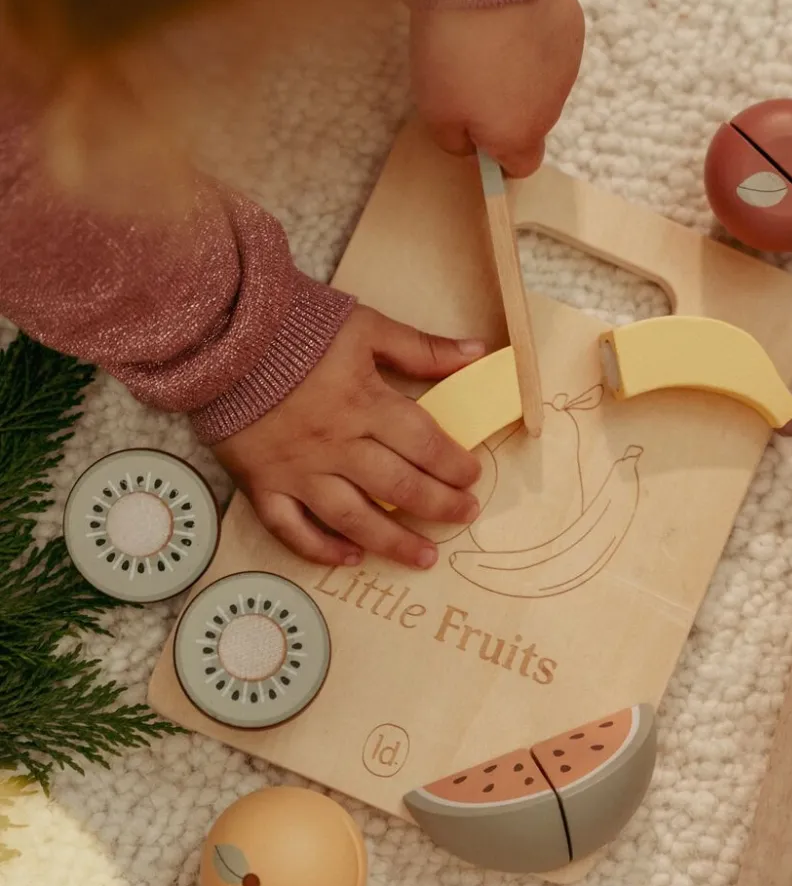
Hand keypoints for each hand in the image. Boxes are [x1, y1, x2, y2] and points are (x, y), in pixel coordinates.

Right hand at [212, 305, 484, 569]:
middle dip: (439, 506)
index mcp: (365, 404)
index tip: (472, 476)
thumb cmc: (296, 327)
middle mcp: (336, 445)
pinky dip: (320, 549)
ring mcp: (298, 470)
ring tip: (426, 558)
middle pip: (398, 487)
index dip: (454, 465)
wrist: (219, 334)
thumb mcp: (367, 327)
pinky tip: (350, 558)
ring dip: (393, 542)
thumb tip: (479, 352)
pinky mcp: (261, 484)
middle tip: (465, 515)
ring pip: (353, 519)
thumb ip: (422, 348)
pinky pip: (291, 529)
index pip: (424, 445)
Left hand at [409, 0, 584, 176]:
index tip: (480, 141)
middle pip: (531, 123)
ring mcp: (567, 69)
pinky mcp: (572, 30)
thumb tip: (470, 146)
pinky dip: (532, 41)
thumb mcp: (435, 112)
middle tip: (471, 80)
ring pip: (543, 85)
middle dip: (506, 110)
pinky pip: (550, 48)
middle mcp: (551, 110)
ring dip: (520, 74)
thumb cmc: (455, 52)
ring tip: (488, 44)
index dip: (501, 159)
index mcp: (520, 136)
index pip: (522, 167)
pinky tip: (508, 20)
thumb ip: (454, 142)